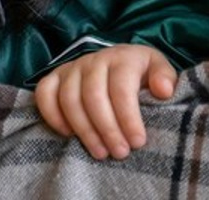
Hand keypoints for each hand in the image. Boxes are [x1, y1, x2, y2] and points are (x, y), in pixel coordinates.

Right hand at [34, 45, 176, 158]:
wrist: (118, 60)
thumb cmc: (140, 72)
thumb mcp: (157, 69)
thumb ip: (164, 77)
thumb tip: (164, 90)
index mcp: (122, 57)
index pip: (122, 89)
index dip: (128, 118)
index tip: (137, 142)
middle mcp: (95, 59)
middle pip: (94, 96)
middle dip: (107, 129)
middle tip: (120, 152)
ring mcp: (73, 67)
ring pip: (70, 99)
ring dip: (84, 130)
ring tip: (100, 152)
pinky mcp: (56, 76)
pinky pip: (44, 93)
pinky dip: (52, 114)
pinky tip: (67, 134)